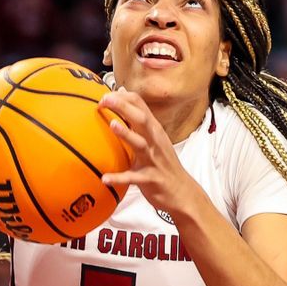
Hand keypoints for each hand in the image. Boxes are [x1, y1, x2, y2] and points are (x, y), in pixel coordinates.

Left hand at [98, 88, 200, 213]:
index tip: (104, 97)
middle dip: (123, 107)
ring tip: (112, 125)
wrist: (182, 191)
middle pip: (141, 119)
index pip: (140, 104)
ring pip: (140, 144)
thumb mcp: (153, 137)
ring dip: (126, 134)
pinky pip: (134, 178)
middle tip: (104, 100)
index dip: (122, 97)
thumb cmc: (162, 162)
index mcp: (153, 129)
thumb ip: (137, 118)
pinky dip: (120, 178)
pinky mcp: (150, 179)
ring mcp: (153, 159)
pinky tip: (105, 178)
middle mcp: (155, 140)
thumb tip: (121, 93)